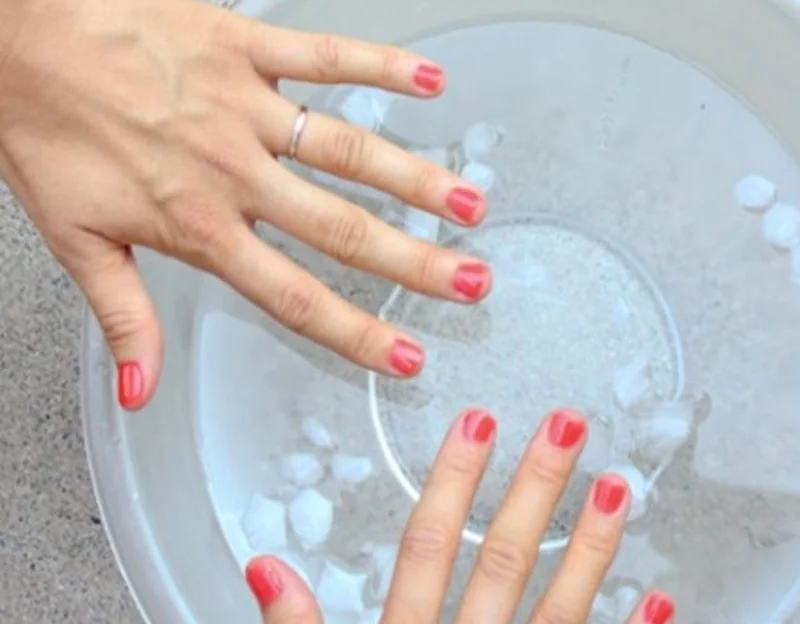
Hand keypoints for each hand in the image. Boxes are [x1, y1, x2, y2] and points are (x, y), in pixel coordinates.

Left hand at [0, 0, 490, 409]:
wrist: (10, 34)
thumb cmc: (42, 132)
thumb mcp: (73, 240)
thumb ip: (123, 316)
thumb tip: (142, 391)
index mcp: (197, 225)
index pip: (294, 294)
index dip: (355, 331)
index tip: (407, 354)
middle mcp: (234, 172)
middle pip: (342, 228)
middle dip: (416, 262)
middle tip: (473, 281)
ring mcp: (246, 106)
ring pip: (349, 149)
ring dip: (416, 179)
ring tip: (469, 203)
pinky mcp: (244, 45)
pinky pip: (325, 56)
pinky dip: (381, 65)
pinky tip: (430, 78)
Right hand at [244, 408, 674, 623]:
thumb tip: (264, 565)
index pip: (430, 545)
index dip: (453, 480)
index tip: (478, 421)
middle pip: (504, 562)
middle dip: (537, 489)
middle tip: (568, 426)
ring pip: (562, 611)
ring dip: (593, 547)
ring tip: (620, 487)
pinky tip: (661, 600)